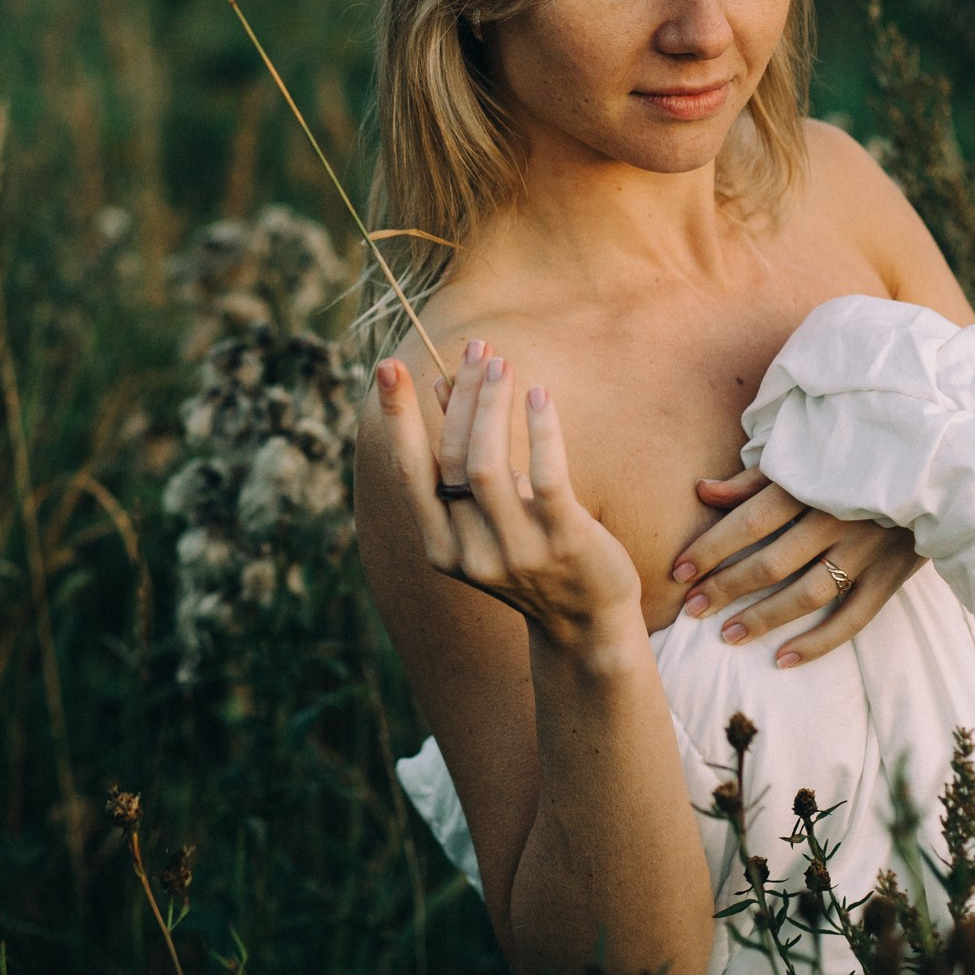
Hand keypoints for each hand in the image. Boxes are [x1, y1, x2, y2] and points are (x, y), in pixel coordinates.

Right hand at [379, 339, 643, 650]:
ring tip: (501, 363)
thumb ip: (465, 458)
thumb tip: (443, 387)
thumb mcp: (489, 515)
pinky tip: (539, 395)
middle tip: (476, 348)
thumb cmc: (535, 557)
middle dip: (461, 396)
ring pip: (488, 465)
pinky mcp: (565, 542)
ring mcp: (517, 551)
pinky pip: (546, 476)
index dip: (397, 419)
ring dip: (491, 405)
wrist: (588, 626)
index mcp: (441, 547)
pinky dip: (540, 430)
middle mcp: (470, 553)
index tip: (387, 368)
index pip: (409, 472)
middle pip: (452, 459)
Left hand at [666, 468, 924, 668]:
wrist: (935, 468)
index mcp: (811, 483)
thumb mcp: (804, 456)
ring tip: (727, 636)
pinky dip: (818, 643)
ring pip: (808, 594)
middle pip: (771, 562)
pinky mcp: (891, 575)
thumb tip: (703, 491)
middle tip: (691, 609)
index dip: (711, 548)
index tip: (677, 572)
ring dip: (764, 619)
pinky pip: (852, 618)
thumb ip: (754, 478)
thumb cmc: (854, 458)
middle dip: (726, 588)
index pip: (749, 522)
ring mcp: (867, 551)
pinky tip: (783, 659)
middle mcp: (836, 519)